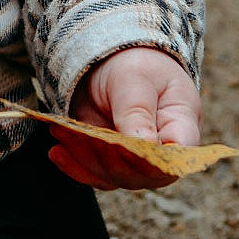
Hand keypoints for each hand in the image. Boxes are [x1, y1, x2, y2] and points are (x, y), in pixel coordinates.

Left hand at [50, 46, 201, 191]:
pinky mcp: (113, 163)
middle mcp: (163, 151)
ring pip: (114, 177)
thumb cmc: (134, 64)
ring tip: (61, 129)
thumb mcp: (135, 79)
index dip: (151, 161)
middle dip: (108, 156)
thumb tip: (144, 147)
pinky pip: (96, 175)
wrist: (112, 61)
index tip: (120, 145)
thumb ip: (137, 111)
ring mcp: (137, 161)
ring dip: (85, 157)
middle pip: (141, 173)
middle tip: (82, 133)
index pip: (176, 158)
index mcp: (181, 125)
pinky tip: (57, 152)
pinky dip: (74, 166)